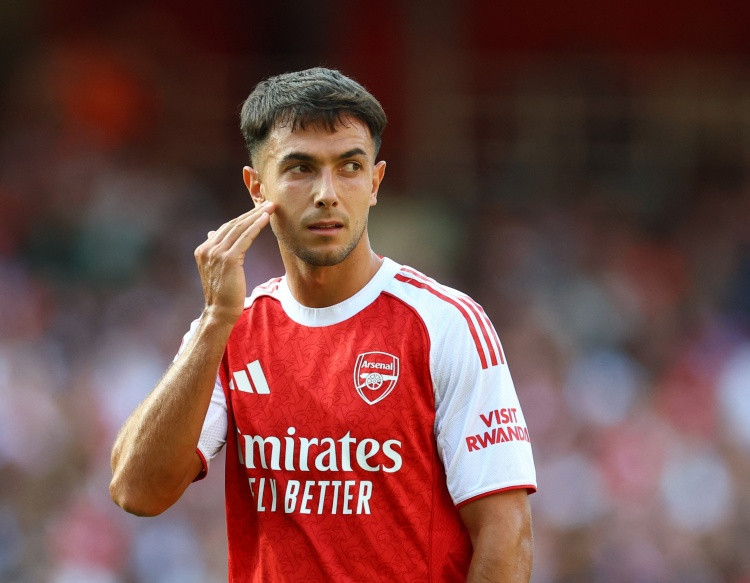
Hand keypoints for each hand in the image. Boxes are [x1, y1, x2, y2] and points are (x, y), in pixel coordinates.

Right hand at [194, 201, 274, 324]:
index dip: (243, 217)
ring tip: (270, 207)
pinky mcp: (228, 259)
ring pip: (239, 228)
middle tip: (268, 202)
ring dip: (256, 215)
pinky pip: (245, 238)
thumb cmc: (223, 292)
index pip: (226, 228)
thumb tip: (213, 233)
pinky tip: (265, 218)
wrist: (220, 311)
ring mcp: (216, 253)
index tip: (258, 209)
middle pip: (233, 225)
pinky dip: (256, 226)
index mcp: (203, 249)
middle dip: (252, 212)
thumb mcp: (217, 268)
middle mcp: (207, 248)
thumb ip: (216, 250)